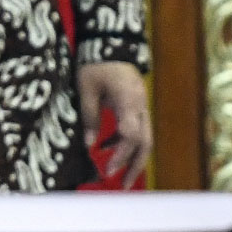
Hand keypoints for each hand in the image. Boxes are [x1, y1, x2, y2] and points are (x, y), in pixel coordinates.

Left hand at [77, 61, 150, 187]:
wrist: (111, 45)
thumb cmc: (95, 65)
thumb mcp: (86, 88)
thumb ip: (89, 116)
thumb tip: (89, 145)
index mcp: (128, 100)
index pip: (131, 135)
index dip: (121, 155)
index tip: (108, 169)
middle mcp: (140, 106)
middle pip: (145, 143)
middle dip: (134, 166)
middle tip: (120, 185)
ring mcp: (142, 107)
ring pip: (144, 139)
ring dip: (133, 159)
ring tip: (118, 177)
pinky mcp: (138, 107)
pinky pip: (137, 130)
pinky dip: (125, 143)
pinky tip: (107, 149)